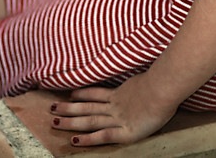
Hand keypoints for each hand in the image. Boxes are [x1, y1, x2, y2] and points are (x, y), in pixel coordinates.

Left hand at [50, 73, 177, 146]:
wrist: (164, 88)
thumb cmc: (162, 81)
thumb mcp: (149, 76)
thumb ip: (142, 79)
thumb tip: (148, 73)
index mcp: (121, 92)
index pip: (97, 93)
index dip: (83, 94)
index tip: (70, 94)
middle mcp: (115, 105)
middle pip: (87, 107)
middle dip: (69, 109)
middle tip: (51, 109)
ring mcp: (118, 118)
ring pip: (89, 120)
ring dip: (71, 122)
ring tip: (55, 122)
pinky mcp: (124, 132)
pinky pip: (102, 135)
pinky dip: (88, 139)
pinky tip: (75, 141)